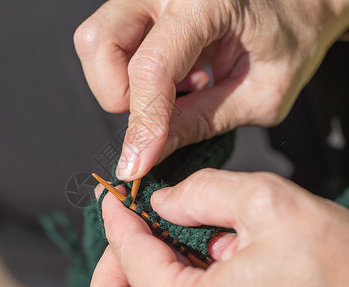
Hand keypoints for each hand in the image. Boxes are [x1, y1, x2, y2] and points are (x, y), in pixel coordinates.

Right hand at [74, 0, 348, 180]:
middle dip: (118, 95)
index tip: (136, 163)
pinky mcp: (142, 4)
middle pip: (98, 44)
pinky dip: (128, 72)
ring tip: (172, 89)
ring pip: (94, 42)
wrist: (298, 4)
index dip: (143, 122)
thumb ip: (200, 122)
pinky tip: (171, 75)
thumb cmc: (292, 38)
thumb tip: (148, 153)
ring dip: (119, 83)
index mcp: (206, 1)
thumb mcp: (261, 93)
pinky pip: (109, 42)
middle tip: (160, 112)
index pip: (152, 67)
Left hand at [87, 169, 348, 286]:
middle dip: (116, 258)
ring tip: (157, 235)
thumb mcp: (267, 205)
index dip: (117, 223)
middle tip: (129, 223)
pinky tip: (184, 254)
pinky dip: (162, 280)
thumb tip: (163, 200)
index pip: (131, 263)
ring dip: (136, 269)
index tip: (114, 199)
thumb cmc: (337, 265)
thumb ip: (203, 193)